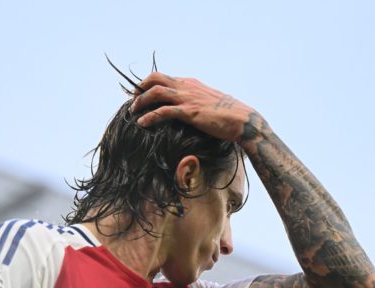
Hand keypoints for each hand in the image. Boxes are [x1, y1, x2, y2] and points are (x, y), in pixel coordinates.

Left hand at [130, 72, 259, 141]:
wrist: (242, 120)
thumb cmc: (229, 115)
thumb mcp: (210, 103)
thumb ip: (197, 102)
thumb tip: (191, 110)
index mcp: (191, 83)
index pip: (164, 77)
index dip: (148, 84)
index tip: (140, 95)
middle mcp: (187, 87)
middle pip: (155, 78)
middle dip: (140, 88)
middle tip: (133, 101)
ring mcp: (188, 98)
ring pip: (155, 92)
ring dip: (140, 101)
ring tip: (133, 112)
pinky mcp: (189, 112)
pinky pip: (163, 111)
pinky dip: (149, 116)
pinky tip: (142, 123)